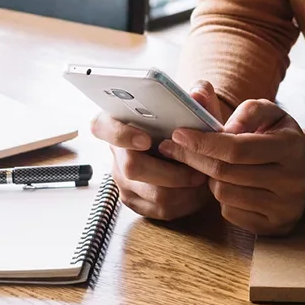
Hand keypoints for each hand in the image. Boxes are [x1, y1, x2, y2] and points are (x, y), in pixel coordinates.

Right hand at [89, 80, 227, 221]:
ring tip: (202, 178)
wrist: (193, 150)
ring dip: (182, 188)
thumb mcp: (197, 105)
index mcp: (120, 122)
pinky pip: (160, 209)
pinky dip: (184, 202)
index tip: (146, 139)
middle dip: (169, 171)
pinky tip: (197, 191)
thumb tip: (198, 95)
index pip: (102, 126)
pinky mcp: (137, 201)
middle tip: (195, 168)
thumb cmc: (189, 124)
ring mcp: (124, 180)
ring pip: (152, 193)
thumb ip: (200, 95)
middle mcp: (117, 153)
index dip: (120, 134)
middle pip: (132, 167)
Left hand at [159, 99, 304, 235]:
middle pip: (225, 173)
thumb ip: (247, 112)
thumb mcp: (269, 112)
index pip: (236, 149)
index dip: (203, 142)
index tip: (178, 135)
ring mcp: (286, 207)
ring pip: (224, 194)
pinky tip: (230, 185)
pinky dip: (222, 198)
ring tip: (216, 166)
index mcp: (291, 147)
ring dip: (211, 178)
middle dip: (195, 158)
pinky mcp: (276, 227)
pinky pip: (230, 214)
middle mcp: (292, 181)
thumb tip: (225, 130)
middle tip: (174, 148)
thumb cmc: (278, 135)